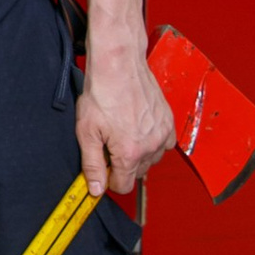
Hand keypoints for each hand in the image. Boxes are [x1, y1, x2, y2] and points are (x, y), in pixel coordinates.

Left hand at [77, 37, 173, 199]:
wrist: (118, 64)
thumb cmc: (102, 92)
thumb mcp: (86, 131)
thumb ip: (92, 165)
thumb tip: (96, 189)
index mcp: (130, 153)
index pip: (123, 186)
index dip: (109, 179)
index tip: (103, 166)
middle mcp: (150, 146)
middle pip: (137, 173)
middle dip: (123, 164)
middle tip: (109, 142)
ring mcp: (162, 133)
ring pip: (151, 159)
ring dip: (138, 153)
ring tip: (123, 132)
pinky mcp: (168, 122)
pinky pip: (164, 144)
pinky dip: (153, 142)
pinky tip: (138, 129)